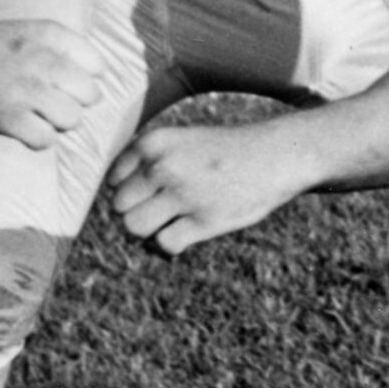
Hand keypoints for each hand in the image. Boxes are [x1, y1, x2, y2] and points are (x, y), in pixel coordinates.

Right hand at [0, 19, 104, 149]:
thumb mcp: (24, 31)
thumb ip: (59, 47)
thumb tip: (96, 74)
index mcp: (47, 34)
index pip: (97, 64)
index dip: (85, 79)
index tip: (67, 83)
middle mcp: (40, 58)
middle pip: (90, 95)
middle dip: (76, 104)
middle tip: (53, 104)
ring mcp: (24, 89)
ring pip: (72, 120)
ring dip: (58, 124)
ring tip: (38, 117)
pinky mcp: (6, 117)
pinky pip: (45, 140)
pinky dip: (38, 140)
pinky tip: (24, 129)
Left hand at [107, 120, 305, 255]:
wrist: (275, 155)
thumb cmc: (224, 152)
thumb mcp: (181, 142)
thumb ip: (148, 165)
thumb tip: (118, 208)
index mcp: (155, 142)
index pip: (113, 179)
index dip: (128, 189)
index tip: (150, 191)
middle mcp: (164, 166)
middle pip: (120, 206)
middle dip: (137, 210)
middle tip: (163, 208)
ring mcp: (184, 194)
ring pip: (134, 226)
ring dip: (149, 229)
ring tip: (171, 221)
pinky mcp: (205, 220)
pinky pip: (164, 244)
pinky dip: (171, 244)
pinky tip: (188, 232)